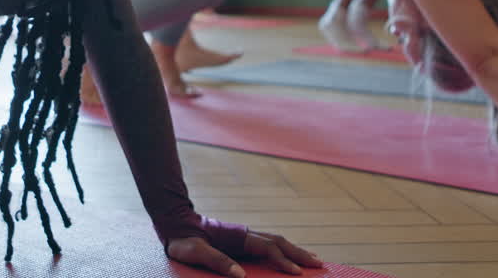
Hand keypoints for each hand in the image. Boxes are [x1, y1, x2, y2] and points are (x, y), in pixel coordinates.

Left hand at [167, 231, 322, 276]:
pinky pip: (269, 245)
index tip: (297, 272)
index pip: (268, 248)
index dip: (283, 260)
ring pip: (277, 242)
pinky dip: (284, 250)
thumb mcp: (196, 253)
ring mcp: (246, 237)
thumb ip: (217, 261)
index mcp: (239, 237)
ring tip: (313, 260)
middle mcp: (246, 235)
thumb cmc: (185, 242)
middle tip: (319, 265)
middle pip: (279, 242)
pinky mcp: (243, 242)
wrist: (177, 225)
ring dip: (295, 250)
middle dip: (299, 254)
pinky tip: (290, 256)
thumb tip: (240, 275)